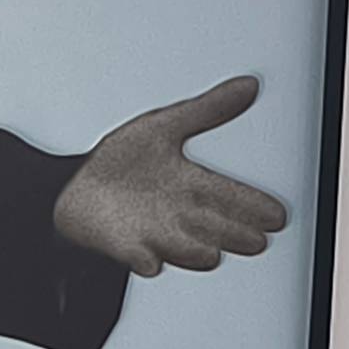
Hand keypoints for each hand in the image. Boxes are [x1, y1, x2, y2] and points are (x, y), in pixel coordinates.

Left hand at [52, 76, 288, 274]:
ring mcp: (153, 233)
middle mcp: (178, 212)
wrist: (72, 185)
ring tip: (212, 254)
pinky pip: (137, 258)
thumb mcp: (164, 126)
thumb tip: (247, 86)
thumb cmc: (119, 161)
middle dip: (235, 236)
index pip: (230, 195)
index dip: (253, 206)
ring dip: (194, 252)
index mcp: (190, 183)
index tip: (277, 216)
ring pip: (183, 247)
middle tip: (257, 242)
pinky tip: (151, 262)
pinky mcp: (126, 247)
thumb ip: (208, 110)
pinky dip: (144, 261)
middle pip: (215, 227)